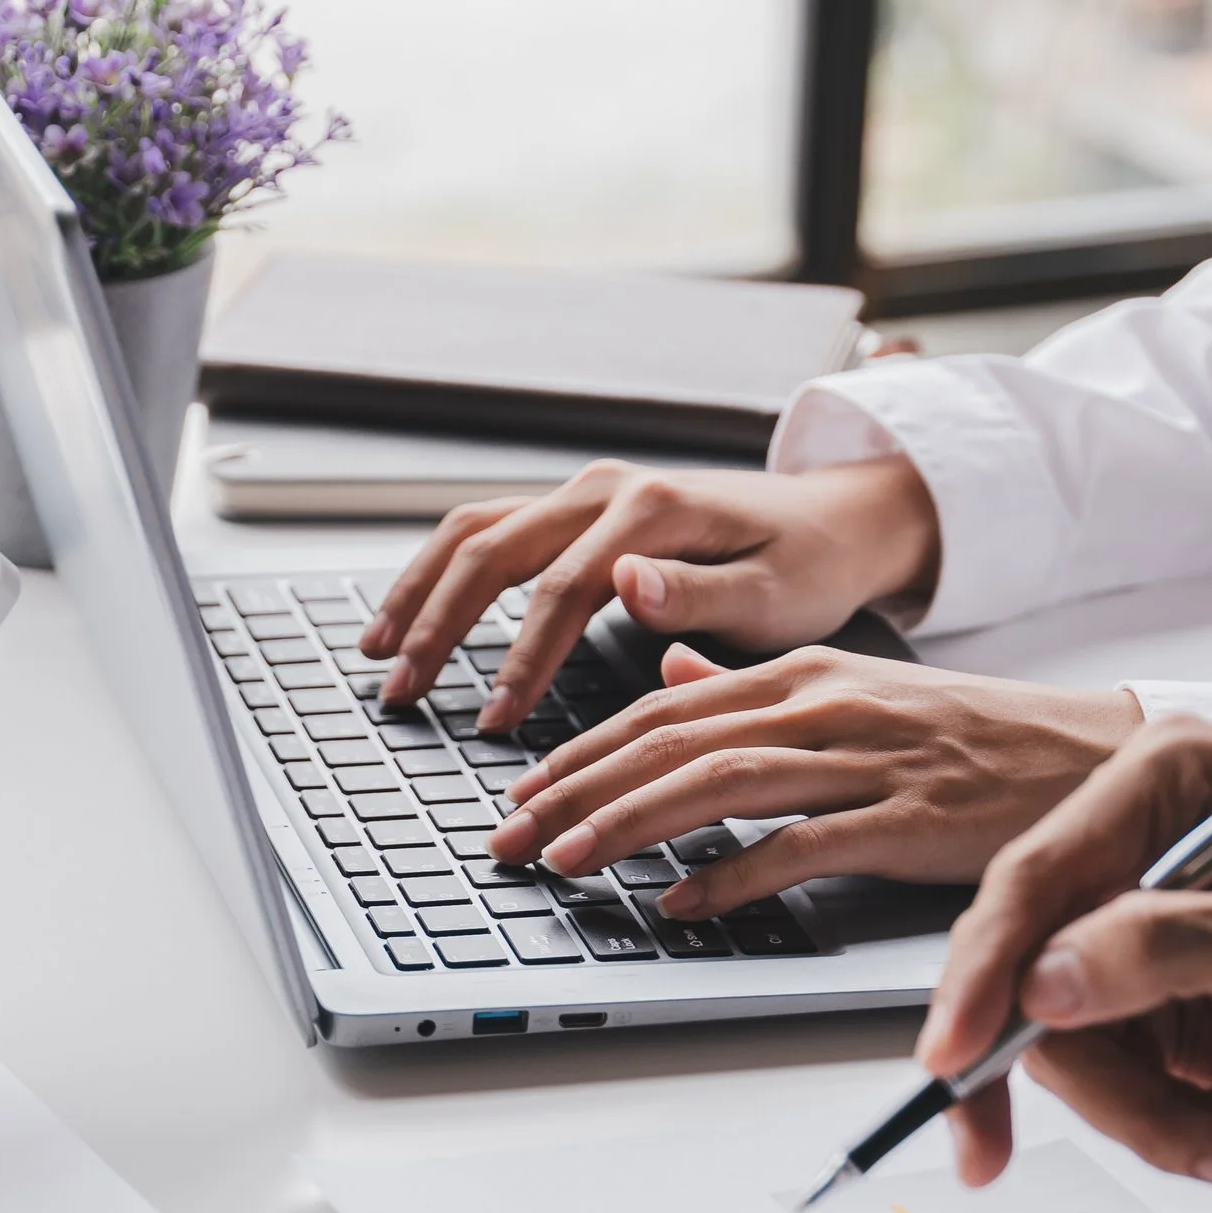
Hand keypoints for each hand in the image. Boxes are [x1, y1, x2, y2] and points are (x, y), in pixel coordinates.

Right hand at [355, 456, 941, 729]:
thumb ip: (699, 593)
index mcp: (650, 511)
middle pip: (491, 549)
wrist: (833, 520)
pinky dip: (442, 573)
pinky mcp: (577, 510)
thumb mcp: (777, 593)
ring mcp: (584, 493)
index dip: (519, 659)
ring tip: (378, 654)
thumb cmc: (810, 567)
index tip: (495, 722)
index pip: (560, 589)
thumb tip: (626, 582)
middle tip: (401, 694)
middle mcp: (604, 490)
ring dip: (420, 591)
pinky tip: (414, 617)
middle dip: (436, 624)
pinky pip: (490, 533)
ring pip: (474, 532)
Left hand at [490, 647, 1138, 913]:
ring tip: (566, 862)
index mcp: (807, 674)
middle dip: (579, 790)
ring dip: (631, 825)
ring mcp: (871, 762)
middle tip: (509, 838)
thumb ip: (756, 679)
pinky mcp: (913, 821)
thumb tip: (669, 664)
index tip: (519, 792)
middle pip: (675, 742)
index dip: (582, 749)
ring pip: (722, 783)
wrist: (1100, 755)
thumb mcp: (858, 690)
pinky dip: (734, 875)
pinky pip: (804, 846)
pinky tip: (683, 903)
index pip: (666, 707)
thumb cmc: (975, 737)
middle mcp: (828, 707)